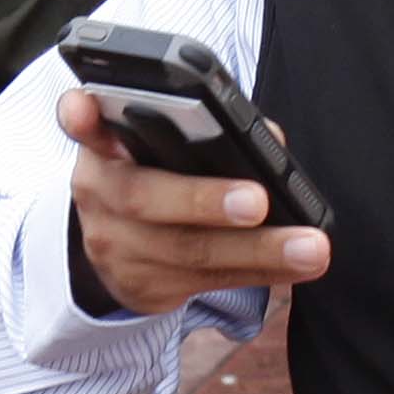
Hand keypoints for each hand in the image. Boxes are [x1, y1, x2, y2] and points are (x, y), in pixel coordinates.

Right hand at [61, 88, 330, 316]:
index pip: (83, 125)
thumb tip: (270, 139)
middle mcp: (100, 196)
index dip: (82, 117)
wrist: (118, 243)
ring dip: (258, 251)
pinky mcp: (145, 288)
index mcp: (103, 146)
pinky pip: (210, 282)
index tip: (86, 106)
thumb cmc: (156, 173)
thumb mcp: (158, 146)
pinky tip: (297, 267)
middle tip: (259, 201)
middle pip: (147, 199)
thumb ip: (205, 129)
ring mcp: (118, 248)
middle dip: (205, 200)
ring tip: (310, 248)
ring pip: (190, 253)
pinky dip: (259, 273)